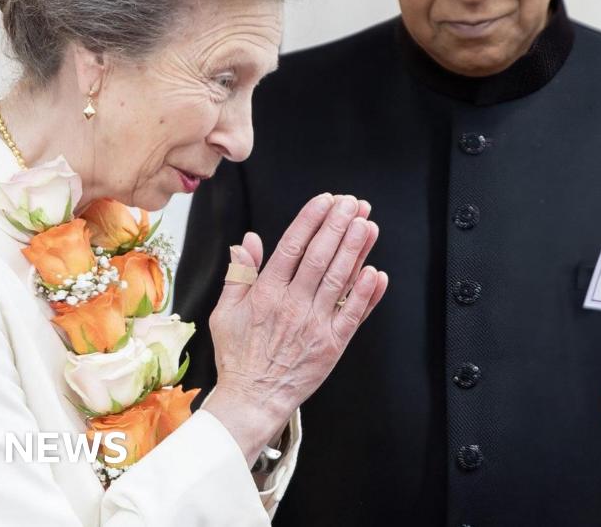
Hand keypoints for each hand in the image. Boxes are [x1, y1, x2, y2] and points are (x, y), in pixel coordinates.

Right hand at [201, 194, 388, 461]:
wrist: (253, 399)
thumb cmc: (238, 357)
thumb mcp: (225, 312)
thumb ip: (239, 274)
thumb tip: (248, 241)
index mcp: (266, 293)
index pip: (292, 246)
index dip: (311, 220)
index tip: (326, 201)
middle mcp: (292, 305)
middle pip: (320, 257)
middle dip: (339, 226)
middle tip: (354, 204)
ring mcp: (314, 325)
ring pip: (339, 280)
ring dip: (356, 250)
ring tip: (368, 226)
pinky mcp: (332, 345)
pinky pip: (353, 315)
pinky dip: (366, 294)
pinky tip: (376, 273)